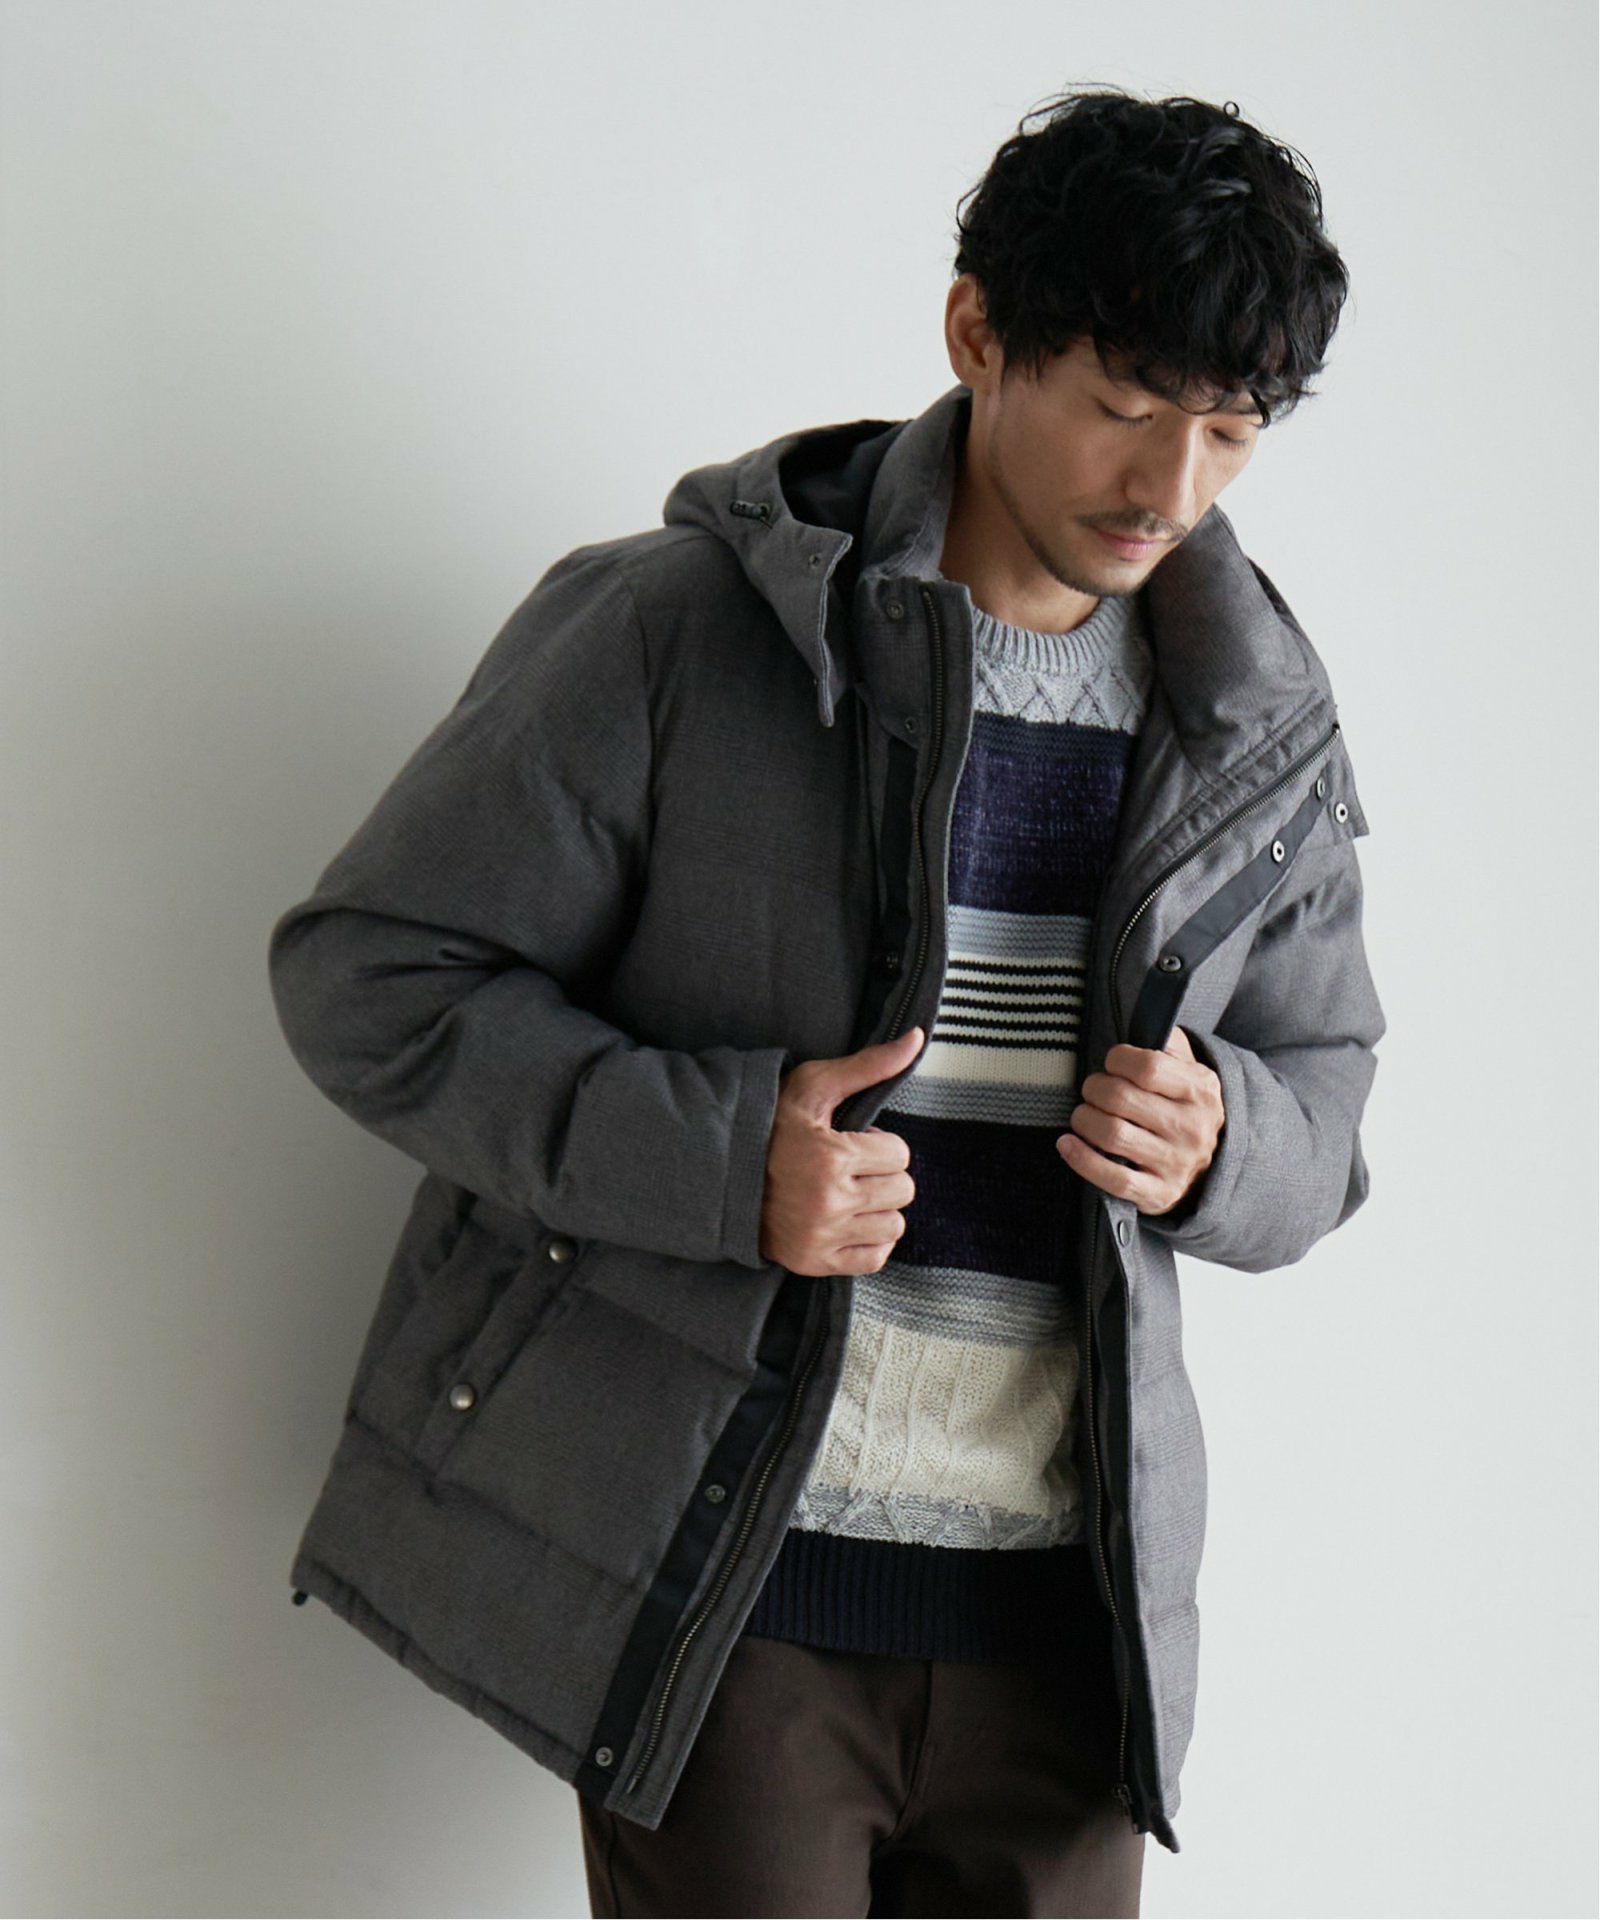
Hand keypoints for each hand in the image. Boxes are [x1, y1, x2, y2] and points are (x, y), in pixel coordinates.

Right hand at [760, 1027, 923, 1274]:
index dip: (877, 1145)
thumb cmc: (770, 1124)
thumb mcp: (814, 1086)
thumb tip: (917, 1038)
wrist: (720, 1173)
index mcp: (831, 1158)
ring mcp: (822, 1238)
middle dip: (882, 1174)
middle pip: (902, 1190)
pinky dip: (870, 1240)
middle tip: (849, 1168)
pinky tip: (847, 1220)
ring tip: (847, 1193)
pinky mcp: (815, 1263)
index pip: (900, 1154)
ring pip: (893, 1225)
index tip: (850, 1144)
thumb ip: (869, 1064)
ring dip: (878, 1207)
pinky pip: (875, 1258)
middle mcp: (830, 1203)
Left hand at [1056, 1024, 1224, 1216]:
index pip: (1148, 1067)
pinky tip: (1067, 1143)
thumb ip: (1169, 1043)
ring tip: (1083, 1115)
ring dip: (1084, 1120)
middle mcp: (1190, 1128)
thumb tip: (1149, 1018)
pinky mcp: (1158, 1194)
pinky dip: (1081, 1159)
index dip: (1118, 1060)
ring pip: (1112, 1135)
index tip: (1111, 1063)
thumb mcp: (1191, 1070)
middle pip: (1121, 1099)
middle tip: (1091, 1090)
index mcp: (1200, 1091)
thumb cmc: (1187, 1108)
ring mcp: (1175, 1164)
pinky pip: (1112, 1178)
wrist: (1215, 1166)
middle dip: (1094, 1089)